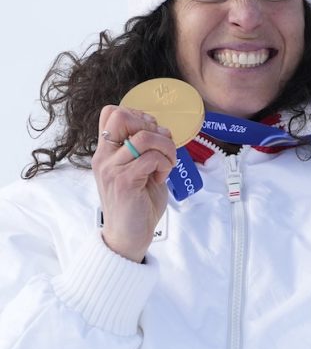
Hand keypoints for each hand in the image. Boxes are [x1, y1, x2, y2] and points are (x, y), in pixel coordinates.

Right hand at [92, 106, 176, 262]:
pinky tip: (163, 176)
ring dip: (165, 147)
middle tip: (161, 147)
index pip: (112, 113)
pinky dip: (165, 164)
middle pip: (122, 116)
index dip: (138, 116)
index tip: (153, 135)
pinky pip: (151, 158)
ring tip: (167, 163)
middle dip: (151, 125)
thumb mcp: (139, 171)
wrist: (129, 236)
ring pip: (143, 137)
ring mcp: (112, 169)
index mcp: (106, 152)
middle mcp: (104, 157)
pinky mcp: (125, 181)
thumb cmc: (138, 204)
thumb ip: (144, 151)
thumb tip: (162, 131)